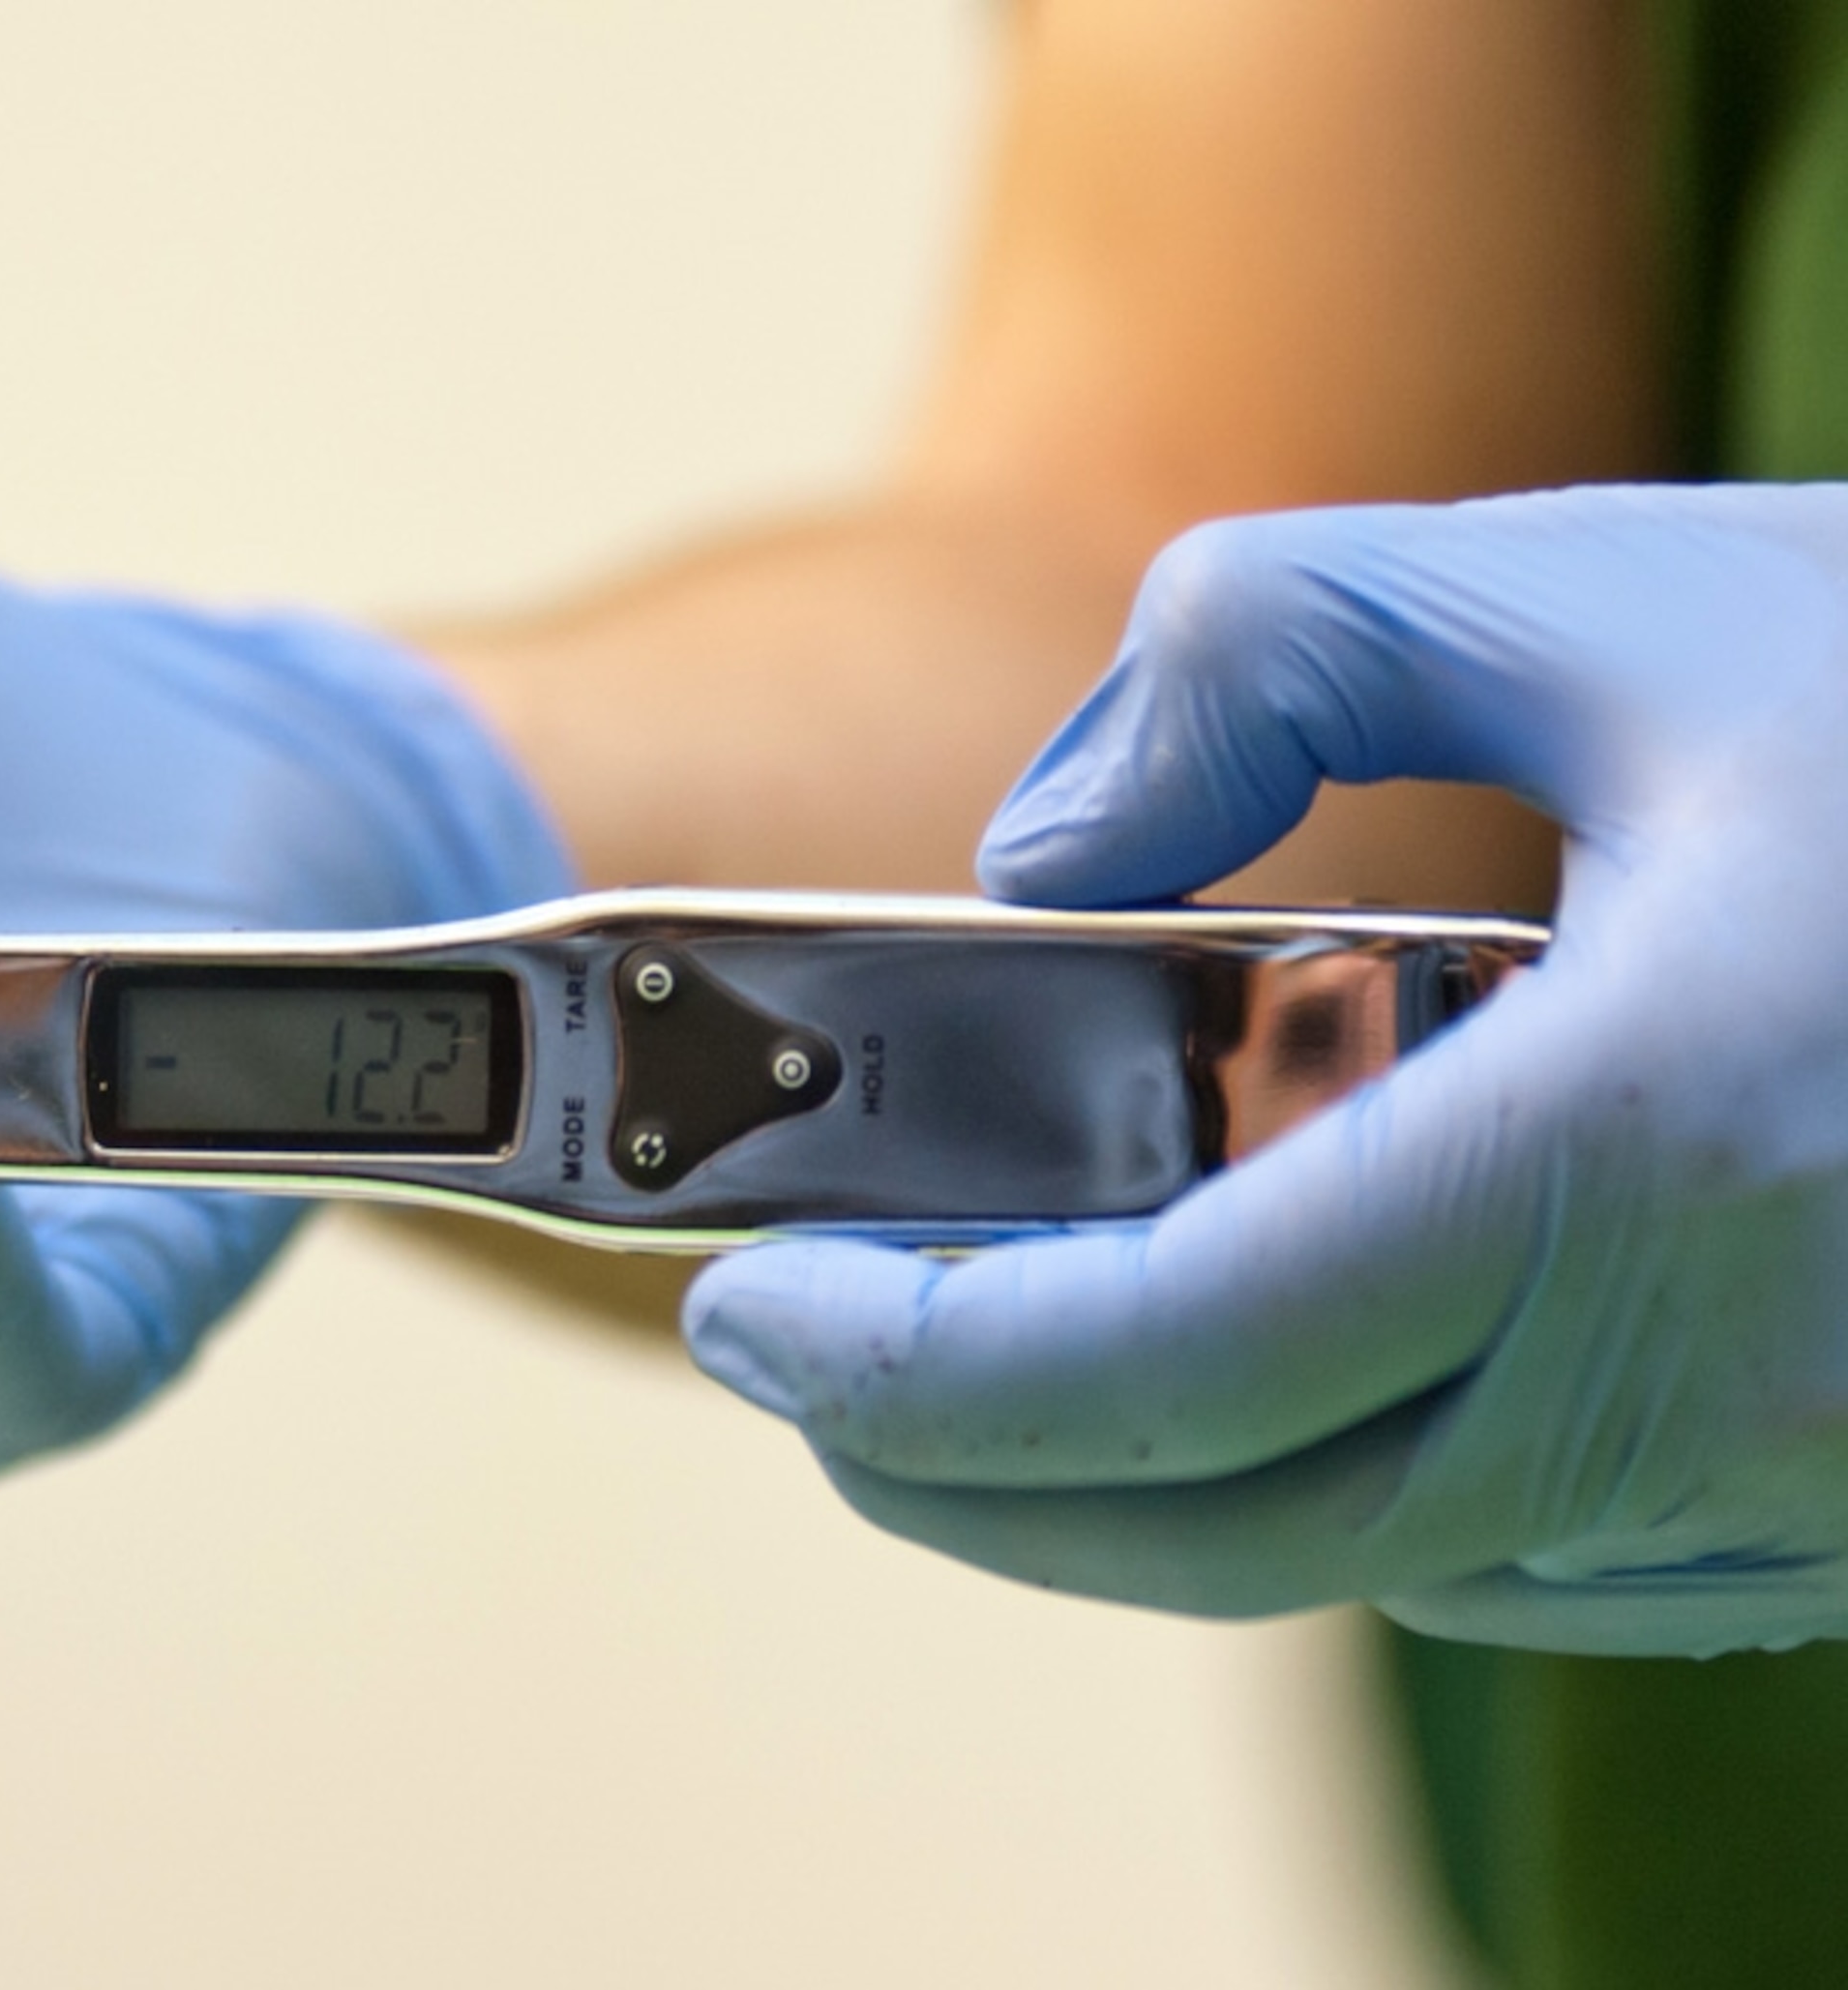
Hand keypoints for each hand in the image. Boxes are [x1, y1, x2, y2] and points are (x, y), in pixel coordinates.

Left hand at [688, 484, 1847, 1656]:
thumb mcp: (1608, 590)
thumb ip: (1263, 654)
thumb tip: (1044, 845)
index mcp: (1626, 1172)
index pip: (1157, 1364)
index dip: (908, 1364)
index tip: (739, 1310)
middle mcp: (1713, 1392)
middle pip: (1225, 1528)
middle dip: (969, 1469)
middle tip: (811, 1368)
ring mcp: (1801, 1490)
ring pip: (1377, 1555)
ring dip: (1147, 1481)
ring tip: (984, 1357)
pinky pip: (1537, 1558)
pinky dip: (1349, 1483)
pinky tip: (1272, 1367)